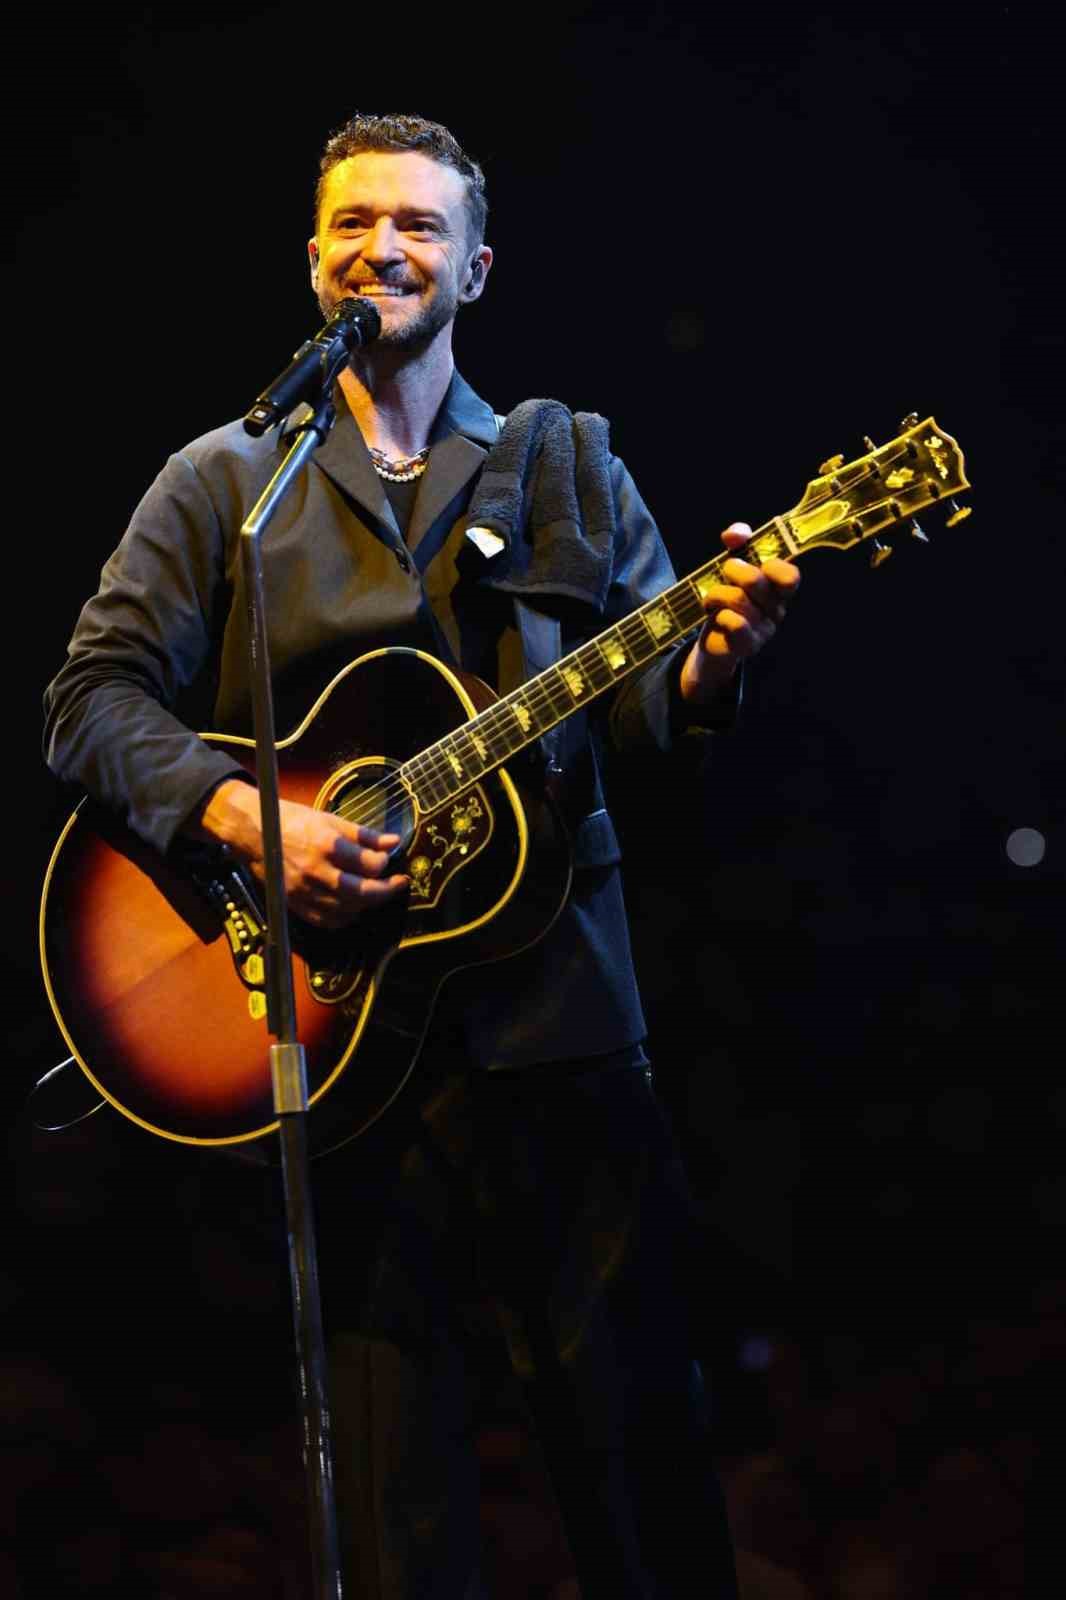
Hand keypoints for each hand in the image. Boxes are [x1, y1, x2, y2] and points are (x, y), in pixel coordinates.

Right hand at [193, 779, 407, 929]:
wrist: (252, 832)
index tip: (387, 859)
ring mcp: (304, 891)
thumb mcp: (329, 819)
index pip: (370, 865)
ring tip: (374, 892)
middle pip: (362, 893)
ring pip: (347, 910)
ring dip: (367, 904)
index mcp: (327, 845)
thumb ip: (364, 834)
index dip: (385, 863)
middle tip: (397, 884)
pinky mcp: (294, 904)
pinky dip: (344, 917)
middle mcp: (316, 871)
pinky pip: (327, 921)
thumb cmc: (291, 821)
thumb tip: (394, 842)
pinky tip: (352, 905)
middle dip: (386, 891)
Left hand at [679, 521, 800, 702]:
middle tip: (724, 573)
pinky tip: (716, 617)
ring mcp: (764, 629)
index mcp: (778, 589)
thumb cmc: (727, 598)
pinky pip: (734, 622)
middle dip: (732, 570)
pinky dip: (719, 615)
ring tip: (711, 599)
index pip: (790, 576)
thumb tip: (734, 534)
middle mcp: (776, 609)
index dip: (773, 566)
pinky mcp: (747, 645)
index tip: (758, 563)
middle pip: (756, 581)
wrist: (713, 639)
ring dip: (716, 594)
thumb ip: (738, 542)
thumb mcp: (733, 565)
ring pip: (737, 599)